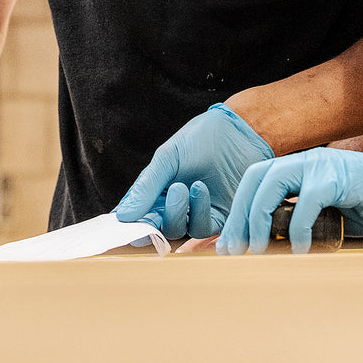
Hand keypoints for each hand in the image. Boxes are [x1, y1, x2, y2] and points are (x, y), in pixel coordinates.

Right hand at [114, 104, 273, 238]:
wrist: (239, 131)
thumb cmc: (200, 139)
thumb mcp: (167, 157)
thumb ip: (146, 186)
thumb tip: (123, 216)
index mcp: (156, 190)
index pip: (137, 216)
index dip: (128, 225)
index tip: (123, 225)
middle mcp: (174, 205)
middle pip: (155, 229)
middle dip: (153, 222)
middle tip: (157, 205)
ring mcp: (196, 213)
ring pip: (177, 231)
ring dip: (177, 212)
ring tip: (182, 187)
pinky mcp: (219, 218)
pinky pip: (202, 228)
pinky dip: (198, 211)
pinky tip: (200, 189)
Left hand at [217, 147, 362, 254]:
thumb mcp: (331, 217)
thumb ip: (303, 225)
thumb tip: (274, 252)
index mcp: (298, 170)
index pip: (254, 184)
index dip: (238, 213)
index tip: (229, 246)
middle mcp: (303, 162)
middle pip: (255, 182)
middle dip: (239, 217)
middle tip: (233, 252)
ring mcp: (320, 166)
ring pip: (272, 185)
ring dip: (259, 219)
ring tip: (257, 251)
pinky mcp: (339, 176)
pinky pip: (307, 200)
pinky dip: (298, 227)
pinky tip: (298, 250)